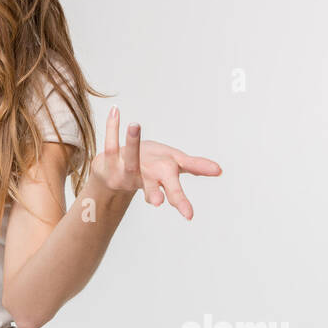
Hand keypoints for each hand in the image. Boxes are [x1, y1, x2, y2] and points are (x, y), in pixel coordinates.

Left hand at [91, 106, 221, 219]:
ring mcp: (124, 171)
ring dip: (132, 142)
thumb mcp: (175, 165)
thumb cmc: (149, 167)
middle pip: (151, 185)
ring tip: (135, 124)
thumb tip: (219, 170)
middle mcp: (143, 179)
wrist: (114, 173)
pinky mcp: (108, 161)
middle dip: (156, 192)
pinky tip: (115, 111)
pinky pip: (110, 143)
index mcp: (161, 181)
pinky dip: (112, 127)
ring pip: (129, 159)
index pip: (173, 192)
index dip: (181, 202)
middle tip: (158, 203)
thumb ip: (196, 166)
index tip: (189, 216)